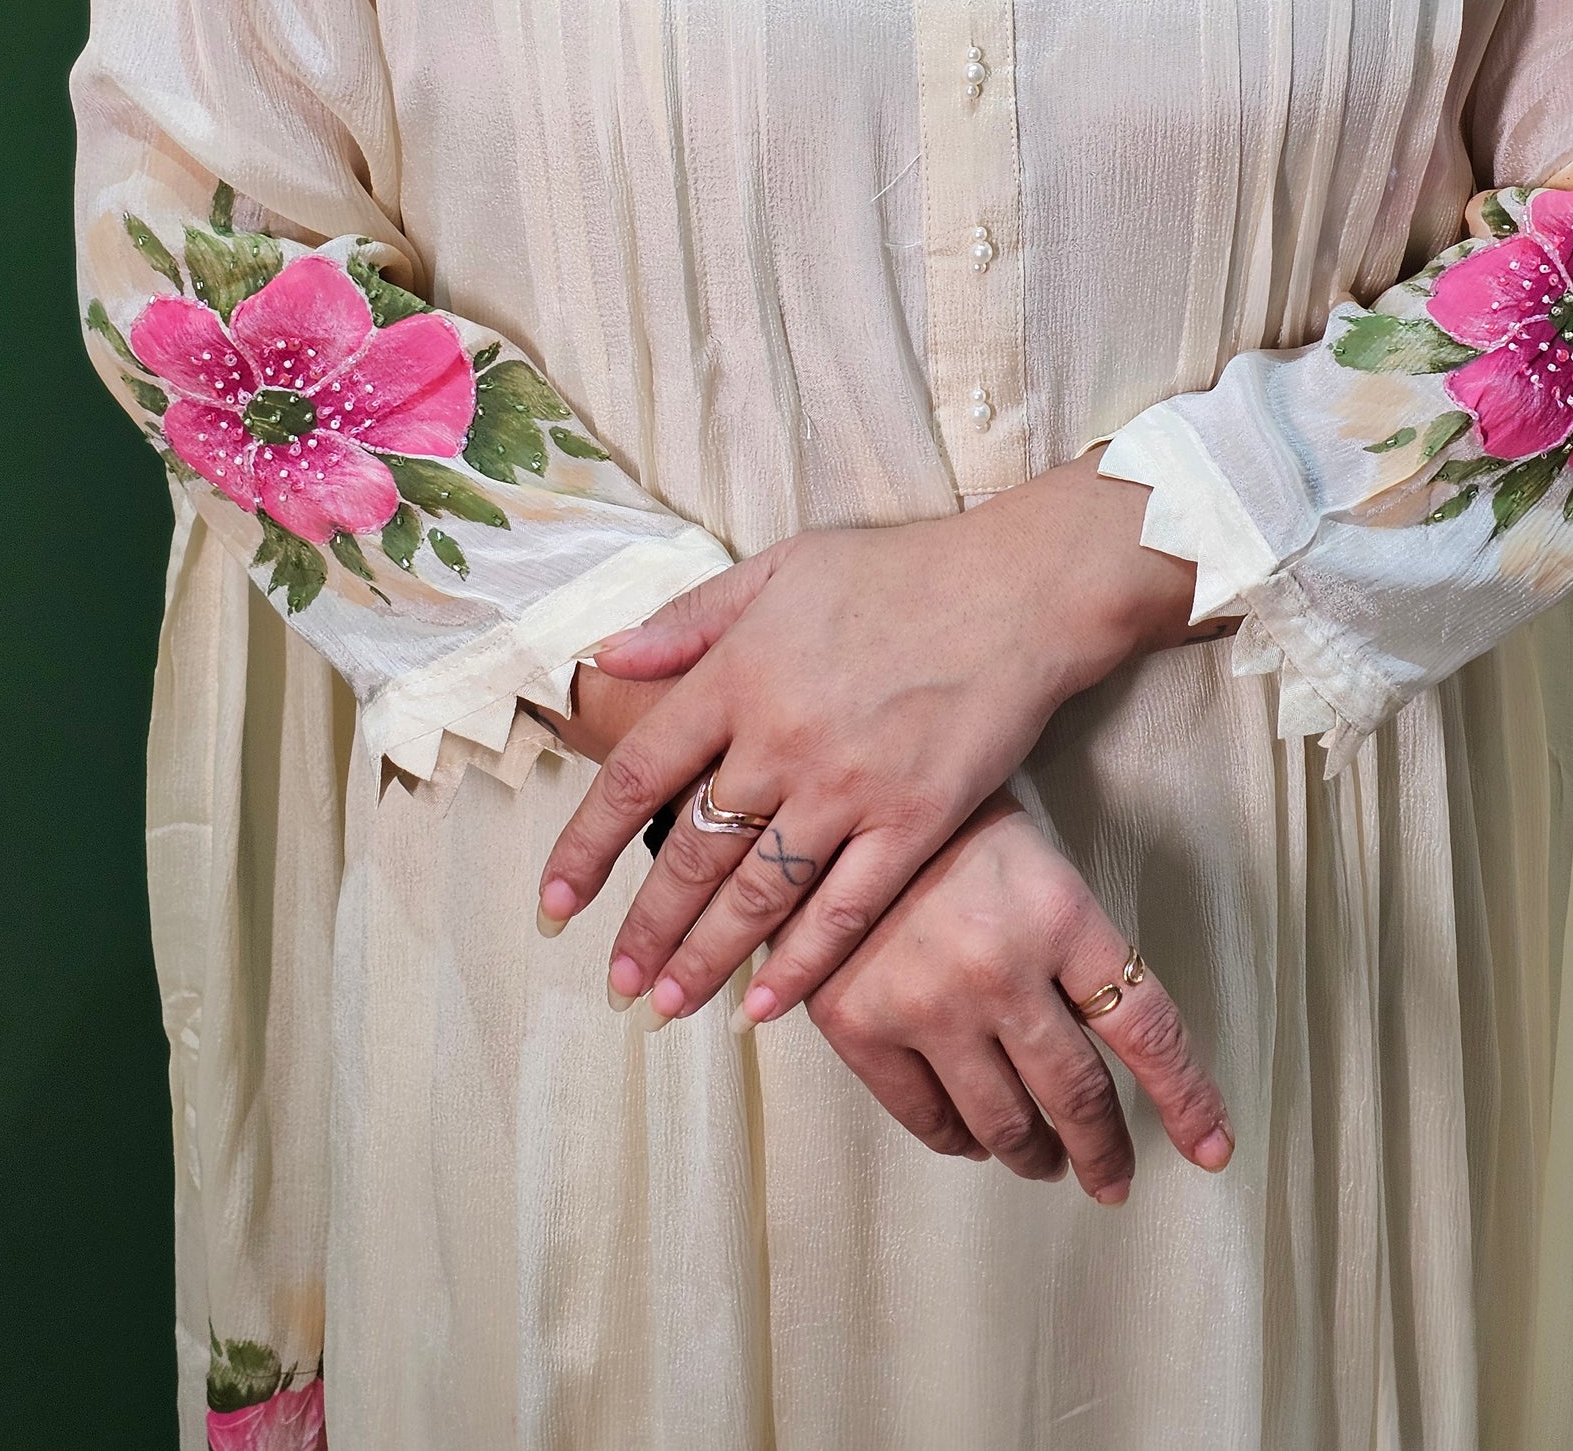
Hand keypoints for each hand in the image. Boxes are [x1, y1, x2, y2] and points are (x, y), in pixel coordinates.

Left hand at [536, 452, 1220, 1026]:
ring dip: (705, 959)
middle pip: (690, 853)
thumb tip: (606, 656)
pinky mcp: (915, 821)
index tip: (555, 904)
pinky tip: (764, 1005)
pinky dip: (801, 964)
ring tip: (666, 1006)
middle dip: (644, 928)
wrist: (1017, 589)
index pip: (639, 775)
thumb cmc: (896, 571)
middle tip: (614, 982)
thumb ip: (689, 618)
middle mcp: (782, 737)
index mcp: (739, 673)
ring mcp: (850, 785)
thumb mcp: (779, 567)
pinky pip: (846, 908)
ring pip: (757, 895)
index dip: (586, 847)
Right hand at [807, 789, 1231, 1200]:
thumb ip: (1079, 954)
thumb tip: (1125, 1047)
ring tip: (1044, 1158)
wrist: (836, 806)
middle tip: (1114, 1175)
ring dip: (1035, 1153)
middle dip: (1105, 1148)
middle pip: (1078, 1093)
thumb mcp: (1040, 865)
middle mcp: (1000, 968)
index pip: (1148, 1029)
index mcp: (1060, 914)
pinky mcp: (859, 1026)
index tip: (1211, 1149)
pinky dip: (961, 1140)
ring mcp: (926, 1003)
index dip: (1186, 1098)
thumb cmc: (954, 831)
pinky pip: (928, 1119)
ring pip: (1005, 1122)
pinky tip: (974, 1136)